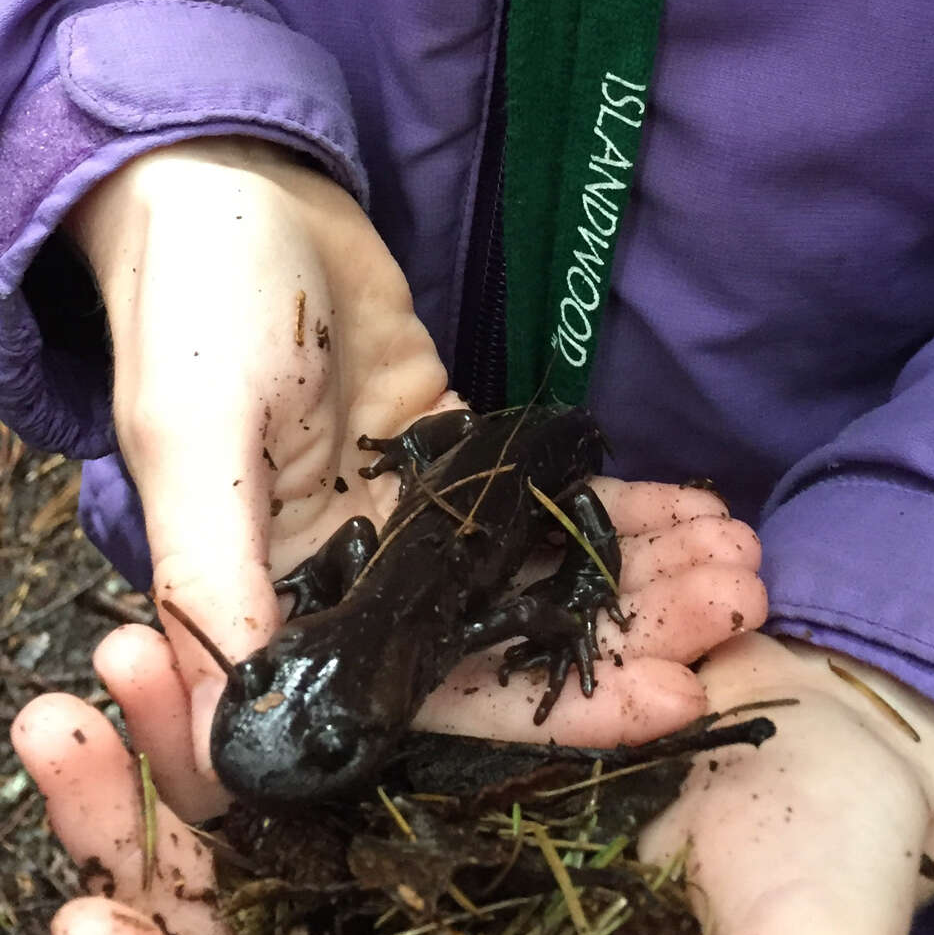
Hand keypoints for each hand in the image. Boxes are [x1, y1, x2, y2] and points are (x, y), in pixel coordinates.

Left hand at [13, 482, 770, 934]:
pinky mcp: (430, 753)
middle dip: (136, 846)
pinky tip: (211, 608)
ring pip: (259, 825)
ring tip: (107, 652)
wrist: (855, 740)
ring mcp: (414, 853)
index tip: (88, 927)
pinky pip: (318, 728)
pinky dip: (266, 676)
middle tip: (54, 730)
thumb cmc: (843, 888)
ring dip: (175, 748)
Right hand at [65, 138, 765, 816]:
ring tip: (744, 565)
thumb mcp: (193, 443)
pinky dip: (615, 507)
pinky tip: (699, 513)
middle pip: (499, 644)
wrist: (223, 182)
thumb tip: (230, 751)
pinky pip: (538, 496)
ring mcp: (403, 516)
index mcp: (273, 608)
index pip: (420, 700)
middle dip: (625, 639)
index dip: (543, 718)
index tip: (669, 706)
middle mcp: (346, 583)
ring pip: (532, 572)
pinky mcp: (444, 448)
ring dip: (638, 576)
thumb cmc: (189, 310)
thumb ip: (214, 586)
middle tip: (738, 617)